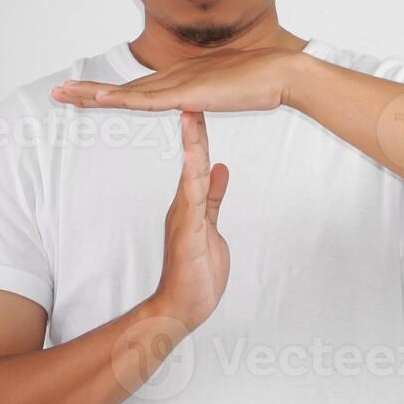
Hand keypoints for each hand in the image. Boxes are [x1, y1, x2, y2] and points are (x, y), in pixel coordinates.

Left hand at [50, 47, 301, 112]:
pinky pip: (146, 99)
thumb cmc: (263, 81)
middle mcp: (174, 77)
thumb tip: (201, 103)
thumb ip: (211, 95)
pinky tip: (99, 99)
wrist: (283, 72)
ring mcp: (179, 83)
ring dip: (93, 93)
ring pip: (127, 91)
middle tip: (58, 91)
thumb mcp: (227, 90)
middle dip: (88, 90)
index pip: (137, 89)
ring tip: (64, 94)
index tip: (83, 94)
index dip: (109, 92)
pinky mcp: (187, 92)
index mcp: (182, 80)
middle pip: (123, 86)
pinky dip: (121, 98)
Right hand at [152, 110, 229, 330]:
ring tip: (191, 118)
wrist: (182, 308)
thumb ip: (214, 198)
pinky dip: (194, 181)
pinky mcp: (188, 234)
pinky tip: (196, 163)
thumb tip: (222, 169)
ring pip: (190, 177)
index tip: (201, 105)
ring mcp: (184, 219)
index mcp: (190, 203)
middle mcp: (184, 206)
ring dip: (192, 147)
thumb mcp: (211, 227)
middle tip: (191, 96)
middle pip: (192, 161)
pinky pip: (192, 203)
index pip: (197, 162)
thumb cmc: (196, 273)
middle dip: (193, 129)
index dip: (199, 134)